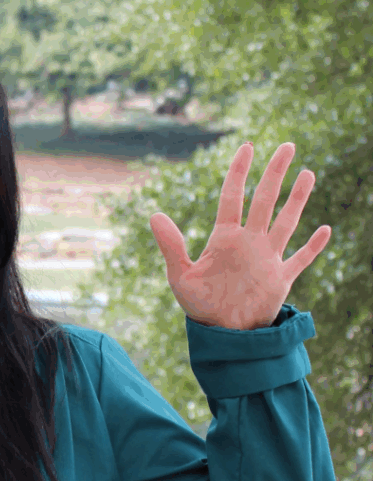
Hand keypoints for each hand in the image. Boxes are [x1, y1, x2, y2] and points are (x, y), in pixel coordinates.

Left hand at [148, 142, 331, 329]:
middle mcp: (248, 243)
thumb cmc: (199, 306)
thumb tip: (154, 215)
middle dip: (275, 173)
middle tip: (286, 145)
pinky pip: (301, 259)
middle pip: (265, 200)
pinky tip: (325, 230)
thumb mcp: (181, 276)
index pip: (233, 197)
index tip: (246, 147)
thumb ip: (171, 246)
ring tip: (308, 173)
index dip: (239, 172)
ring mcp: (267, 259)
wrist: (222, 334)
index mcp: (224, 238)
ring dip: (297, 199)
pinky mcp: (281, 279)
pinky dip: (313, 246)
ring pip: (286, 222)